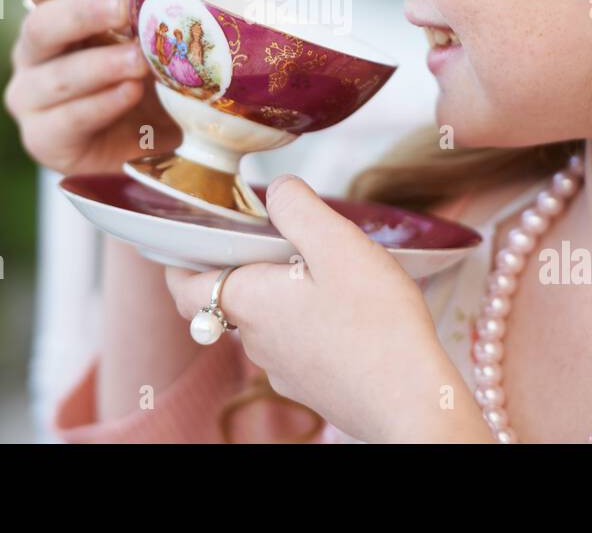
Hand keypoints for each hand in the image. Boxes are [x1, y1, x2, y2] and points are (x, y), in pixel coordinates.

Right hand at [3, 0, 180, 174]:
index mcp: (52, 14)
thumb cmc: (135, 78)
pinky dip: (102, 104)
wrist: (139, 144)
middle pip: (41, 24)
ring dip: (102, 64)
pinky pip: (69, 118)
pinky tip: (130, 92)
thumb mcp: (148, 36)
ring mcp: (30, 97)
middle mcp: (32, 52)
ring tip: (141, 61)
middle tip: (127, 10)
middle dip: (86, 14)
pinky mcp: (43, 138)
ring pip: (57, 76)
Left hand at [165, 175, 493, 442]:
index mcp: (248, 302)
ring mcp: (284, 369)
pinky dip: (307, 320)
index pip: (185, 288)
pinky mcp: (314, 385)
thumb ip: (298, 208)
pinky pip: (296, 343)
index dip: (180, 262)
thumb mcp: (337, 244)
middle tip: (273, 236)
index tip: (190, 238)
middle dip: (245, 265)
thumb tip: (276, 189)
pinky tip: (345, 308)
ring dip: (280, 292)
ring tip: (320, 267)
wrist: (411, 402)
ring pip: (265, 321)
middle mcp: (256, 342)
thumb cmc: (375, 325)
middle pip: (229, 298)